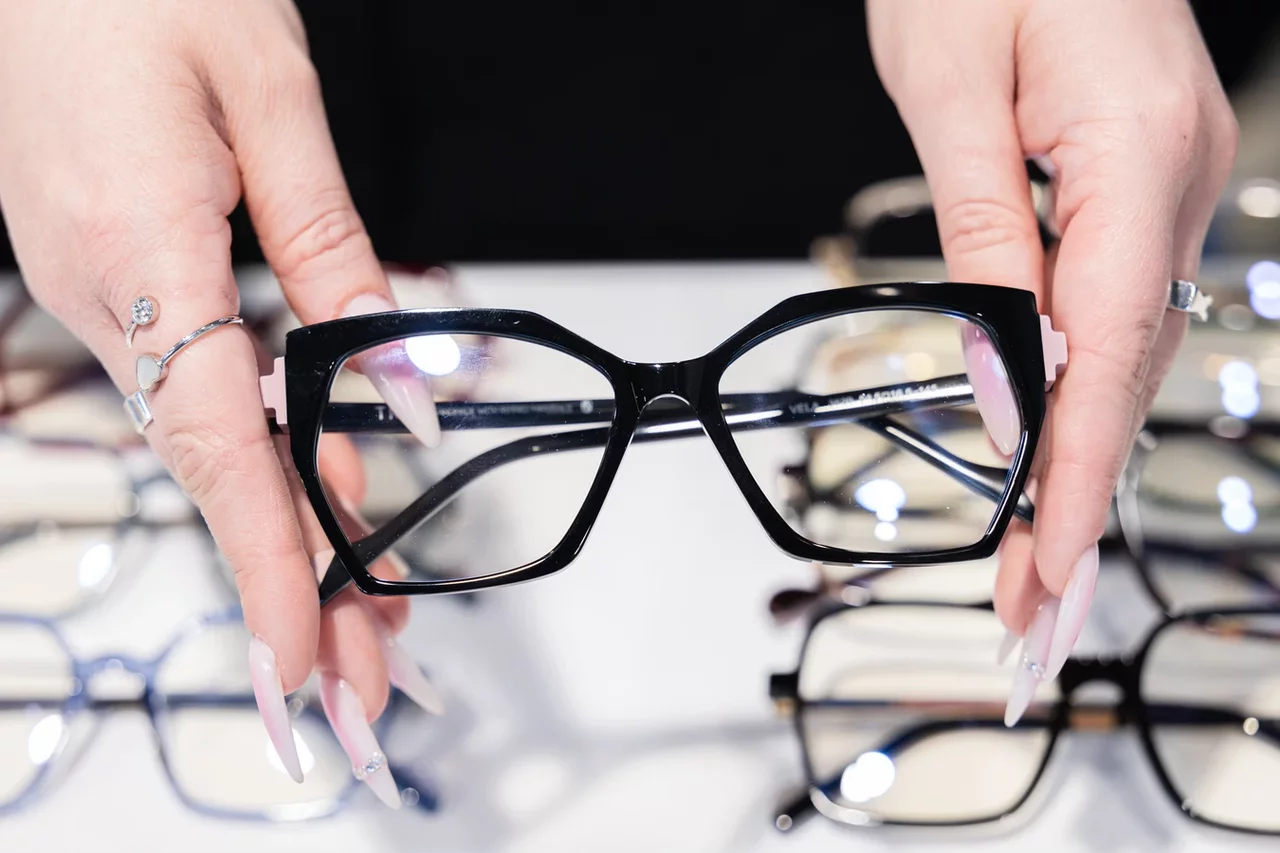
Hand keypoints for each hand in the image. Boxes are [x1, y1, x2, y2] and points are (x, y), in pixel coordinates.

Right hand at [0, 0, 438, 802]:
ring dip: (285, 528)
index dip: (269, 565)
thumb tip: (399, 373)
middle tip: (363, 683)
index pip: (216, 446)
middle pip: (212, 468)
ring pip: (204, 437)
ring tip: (367, 612)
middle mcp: (95, 287)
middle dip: (293, 585)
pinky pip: (190, 382)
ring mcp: (87, 282)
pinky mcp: (102, 267)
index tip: (310, 663)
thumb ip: (333, 249)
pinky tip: (314, 495)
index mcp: (137, 244)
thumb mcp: (269, 97)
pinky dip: (255, 453)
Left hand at [868, 0, 1235, 720]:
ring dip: (1079, 457)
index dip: (1078, 477)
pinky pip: (1114, 304)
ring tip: (1035, 562)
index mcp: (1136, 150)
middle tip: (1033, 616)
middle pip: (1125, 373)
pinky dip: (1084, 385)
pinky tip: (1060, 448)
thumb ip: (980, 237)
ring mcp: (1167, 179)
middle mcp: (1174, 177)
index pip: (1106, 353)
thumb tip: (999, 376)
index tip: (1048, 574)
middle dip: (1076, 502)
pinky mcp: (1137, 177)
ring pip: (1124, 350)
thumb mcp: (949, 90)